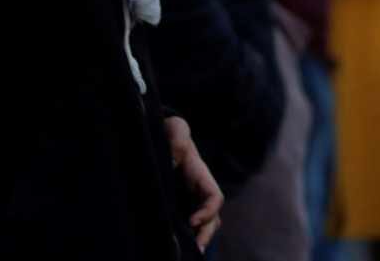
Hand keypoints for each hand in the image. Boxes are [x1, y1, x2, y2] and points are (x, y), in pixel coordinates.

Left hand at [165, 116, 222, 251]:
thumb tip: (174, 159)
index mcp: (202, 177)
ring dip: (199, 238)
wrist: (165, 139)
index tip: (192, 221)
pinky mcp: (178, 207)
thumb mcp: (176, 130)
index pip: (214, 197)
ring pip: (204, 225)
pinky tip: (174, 246)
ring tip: (191, 252)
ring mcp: (191, 201)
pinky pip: (187, 226)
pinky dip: (186, 236)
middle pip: (213, 218)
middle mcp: (200, 193)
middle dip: (206, 233)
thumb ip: (178, 137)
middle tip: (196, 248)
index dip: (207, 211)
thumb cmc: (173, 135)